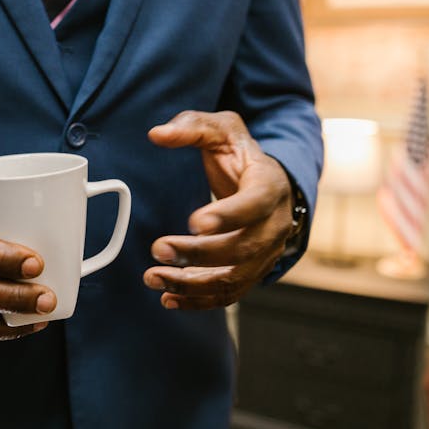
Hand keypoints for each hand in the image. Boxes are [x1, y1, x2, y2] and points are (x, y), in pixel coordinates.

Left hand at [143, 111, 293, 309]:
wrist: (269, 182)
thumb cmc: (240, 155)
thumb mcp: (221, 129)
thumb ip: (191, 127)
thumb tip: (157, 134)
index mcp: (269, 186)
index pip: (254, 204)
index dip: (227, 216)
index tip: (193, 222)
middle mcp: (274, 225)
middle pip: (242, 249)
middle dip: (198, 254)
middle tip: (158, 249)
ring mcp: (265, 253)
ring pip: (233, 278)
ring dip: (192, 284)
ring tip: (153, 277)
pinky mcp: (251, 271)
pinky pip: (228, 294)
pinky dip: (199, 300)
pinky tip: (168, 298)